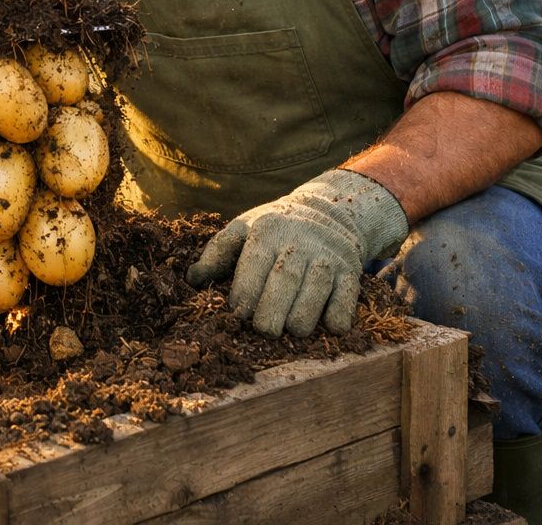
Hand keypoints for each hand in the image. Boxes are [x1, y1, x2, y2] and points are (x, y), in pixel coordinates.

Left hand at [186, 169, 408, 336]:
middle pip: (284, 282)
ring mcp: (326, 257)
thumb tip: (192, 280)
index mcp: (266, 231)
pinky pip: (346, 300)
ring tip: (290, 329)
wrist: (328, 211)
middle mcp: (298, 242)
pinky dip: (337, 318)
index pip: (253, 268)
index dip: (244, 297)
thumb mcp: (243, 228)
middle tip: (264, 331)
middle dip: (271, 314)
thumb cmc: (274, 228)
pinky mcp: (350, 271)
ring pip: (315, 293)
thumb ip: (217, 252)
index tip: (239, 315)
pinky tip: (326, 326)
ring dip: (301, 320)